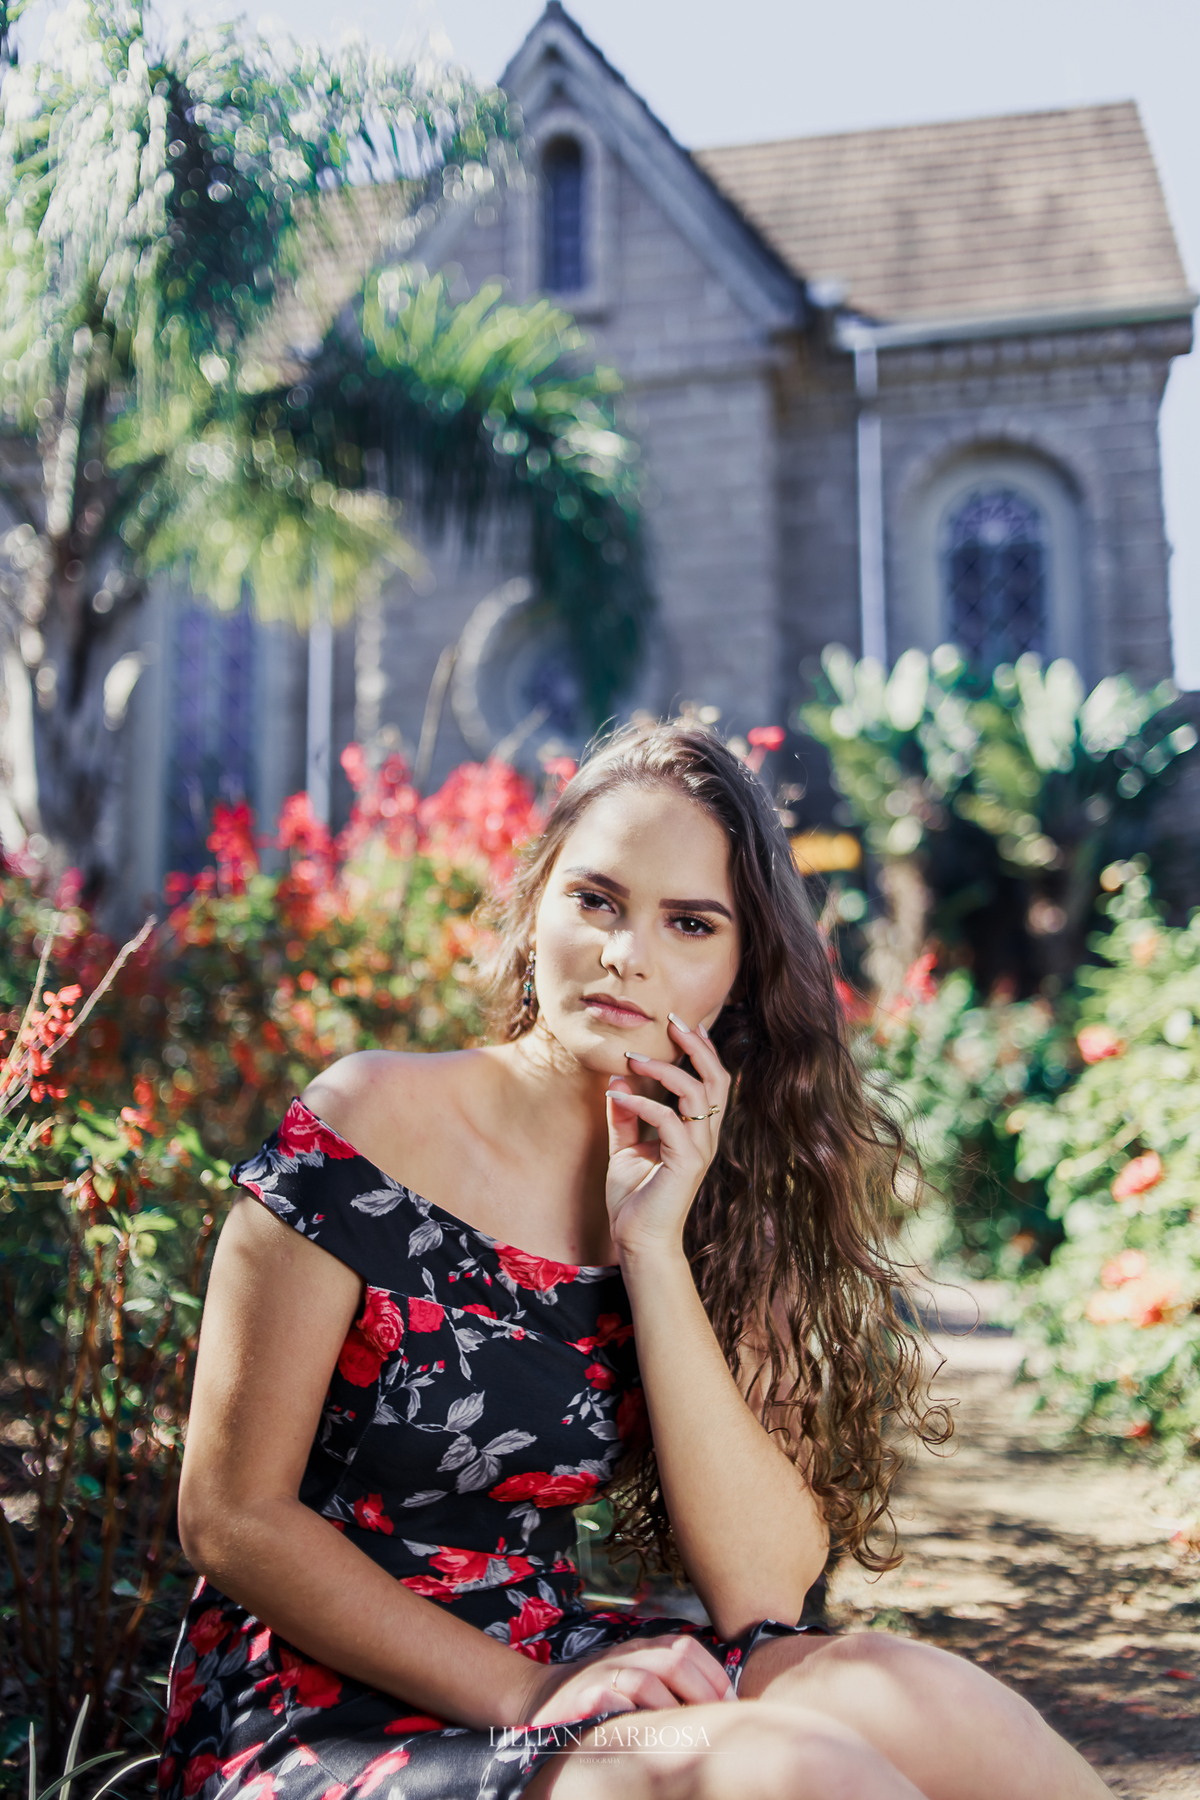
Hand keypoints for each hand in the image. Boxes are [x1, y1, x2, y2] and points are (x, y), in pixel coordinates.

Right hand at [520, 1633, 734, 1726]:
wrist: (543, 1700)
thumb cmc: (603, 1696)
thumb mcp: (638, 1677)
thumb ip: (672, 1682)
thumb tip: (725, 1703)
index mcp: (644, 1648)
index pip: (688, 1648)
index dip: (714, 1676)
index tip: (729, 1706)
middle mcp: (626, 1655)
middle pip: (674, 1659)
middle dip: (701, 1692)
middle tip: (712, 1725)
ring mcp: (604, 1674)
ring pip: (646, 1680)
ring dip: (671, 1709)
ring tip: (684, 1735)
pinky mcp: (584, 1699)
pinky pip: (614, 1703)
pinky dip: (633, 1718)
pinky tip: (646, 1736)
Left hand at [605, 1015, 730, 1258]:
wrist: (638, 1241)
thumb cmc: (635, 1198)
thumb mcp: (625, 1147)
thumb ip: (625, 1115)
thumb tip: (618, 1080)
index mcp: (698, 1131)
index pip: (712, 1081)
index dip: (702, 1050)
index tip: (683, 1024)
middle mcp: (706, 1137)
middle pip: (718, 1079)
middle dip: (698, 1046)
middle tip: (674, 1022)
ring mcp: (700, 1149)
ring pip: (697, 1093)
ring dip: (664, 1069)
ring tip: (633, 1058)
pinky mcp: (686, 1163)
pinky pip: (668, 1120)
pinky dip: (642, 1102)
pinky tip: (618, 1096)